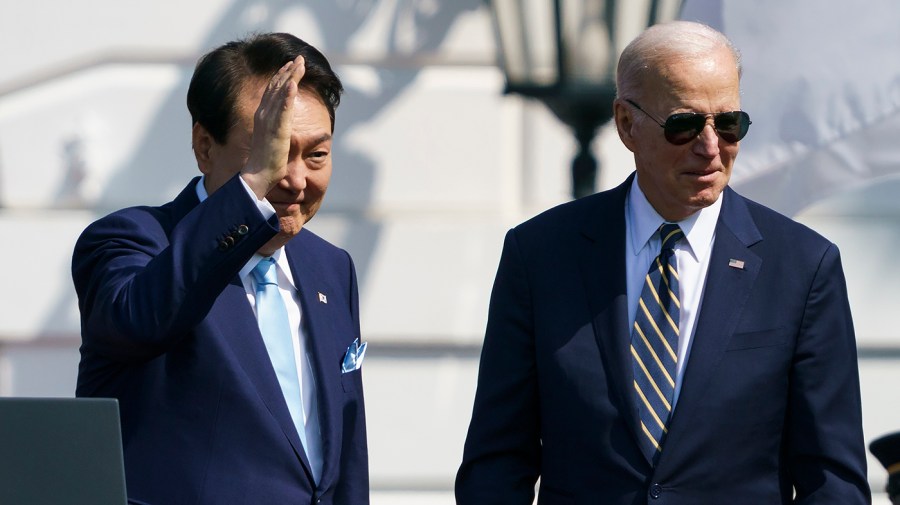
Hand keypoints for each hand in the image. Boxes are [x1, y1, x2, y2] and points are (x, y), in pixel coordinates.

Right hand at [240, 55, 305, 198]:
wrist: (258, 175)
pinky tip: (294, 83)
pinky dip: (288, 96)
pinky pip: (283, 110)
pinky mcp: (277, 130)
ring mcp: (270, 122)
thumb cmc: (265, 161)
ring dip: (291, 76)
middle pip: (277, 87)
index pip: (272, 91)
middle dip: (288, 71)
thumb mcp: (270, 139)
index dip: (281, 77)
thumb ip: (273, 129)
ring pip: (281, 93)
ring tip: (300, 63)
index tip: (290, 65)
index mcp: (263, 117)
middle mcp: (264, 115)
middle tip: (299, 59)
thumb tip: (278, 127)